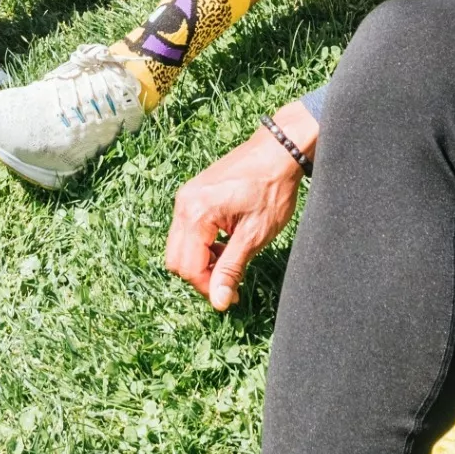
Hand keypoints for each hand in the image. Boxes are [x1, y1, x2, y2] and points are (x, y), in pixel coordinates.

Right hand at [163, 122, 304, 311]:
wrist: (278, 152)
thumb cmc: (271, 189)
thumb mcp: (254, 235)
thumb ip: (231, 269)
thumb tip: (219, 301)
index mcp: (196, 213)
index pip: (187, 266)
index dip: (207, 287)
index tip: (230, 296)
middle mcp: (183, 204)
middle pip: (176, 258)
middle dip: (200, 275)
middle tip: (229, 282)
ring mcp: (186, 197)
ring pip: (180, 246)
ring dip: (201, 260)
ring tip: (232, 260)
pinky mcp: (193, 195)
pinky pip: (187, 230)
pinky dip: (202, 245)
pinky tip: (226, 243)